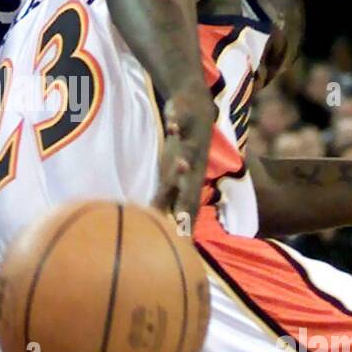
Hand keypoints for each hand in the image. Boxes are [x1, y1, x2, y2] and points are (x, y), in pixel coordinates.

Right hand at [152, 84, 217, 230]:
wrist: (197, 107)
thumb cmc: (182, 147)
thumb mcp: (171, 175)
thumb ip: (164, 199)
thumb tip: (154, 224)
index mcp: (190, 179)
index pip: (188, 206)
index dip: (186, 224)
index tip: (182, 244)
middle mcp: (193, 164)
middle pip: (190, 184)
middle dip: (186, 199)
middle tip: (182, 220)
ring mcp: (191, 141)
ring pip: (187, 153)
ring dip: (183, 160)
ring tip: (180, 165)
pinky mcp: (186, 118)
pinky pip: (181, 121)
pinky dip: (177, 123)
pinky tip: (172, 126)